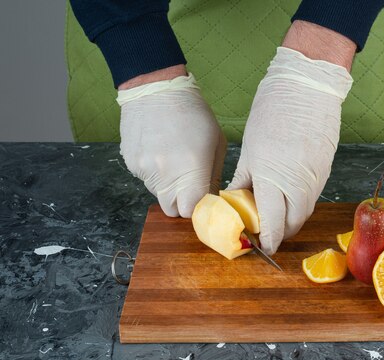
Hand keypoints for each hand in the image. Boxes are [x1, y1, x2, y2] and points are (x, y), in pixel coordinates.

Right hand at [118, 72, 225, 217]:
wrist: (155, 88)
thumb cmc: (193, 113)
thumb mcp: (215, 142)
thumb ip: (213, 176)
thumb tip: (211, 199)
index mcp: (191, 169)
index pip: (191, 211)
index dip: (198, 209)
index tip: (203, 200)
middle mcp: (165, 174)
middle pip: (172, 209)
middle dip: (182, 203)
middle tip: (190, 185)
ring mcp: (144, 170)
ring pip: (158, 194)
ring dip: (168, 186)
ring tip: (174, 159)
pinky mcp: (131, 163)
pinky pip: (146, 179)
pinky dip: (155, 173)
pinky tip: (160, 151)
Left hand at [227, 46, 352, 253]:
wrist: (308, 86)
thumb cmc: (274, 111)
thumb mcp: (250, 148)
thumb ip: (245, 179)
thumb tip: (236, 199)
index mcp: (274, 178)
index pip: (273, 224)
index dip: (266, 241)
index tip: (259, 245)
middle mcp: (298, 184)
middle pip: (292, 225)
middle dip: (278, 233)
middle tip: (263, 229)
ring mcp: (316, 178)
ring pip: (304, 212)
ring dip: (290, 219)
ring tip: (273, 211)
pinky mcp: (326, 170)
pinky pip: (313, 196)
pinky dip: (300, 203)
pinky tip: (288, 194)